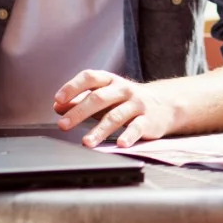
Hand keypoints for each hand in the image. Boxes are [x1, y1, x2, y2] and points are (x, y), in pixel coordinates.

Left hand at [53, 70, 176, 148]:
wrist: (165, 104)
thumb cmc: (126, 100)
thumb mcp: (104, 96)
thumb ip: (81, 99)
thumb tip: (58, 106)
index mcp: (109, 80)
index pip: (89, 78)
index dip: (72, 87)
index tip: (58, 99)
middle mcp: (123, 89)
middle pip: (99, 98)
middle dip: (79, 112)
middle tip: (63, 125)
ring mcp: (136, 104)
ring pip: (116, 116)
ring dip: (99, 130)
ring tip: (86, 142)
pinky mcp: (148, 120)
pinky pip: (137, 128)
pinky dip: (128, 136)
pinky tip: (120, 145)